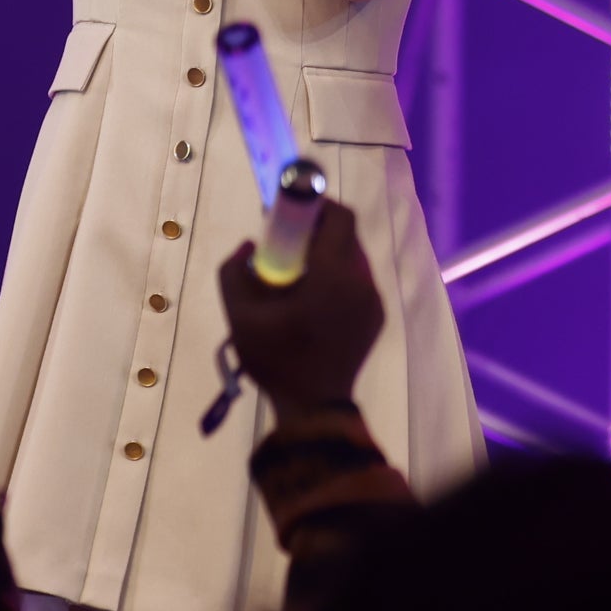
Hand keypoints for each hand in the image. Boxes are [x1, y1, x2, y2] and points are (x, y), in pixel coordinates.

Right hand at [218, 200, 385, 419]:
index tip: (290, 209)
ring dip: (328, 254)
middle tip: (287, 239)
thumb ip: (234, 273)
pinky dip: (338, 276)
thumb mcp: (241, 317)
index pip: (340, 218)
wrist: (313, 406)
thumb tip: (248, 247)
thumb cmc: (276, 359)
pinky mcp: (376, 317)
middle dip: (318, 229)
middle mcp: (362, 282)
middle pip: (347, 236)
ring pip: (354, 258)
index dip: (317, 205)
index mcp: (335, 276)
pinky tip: (312, 297)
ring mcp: (374, 300)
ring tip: (296, 272)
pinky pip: (358, 282)